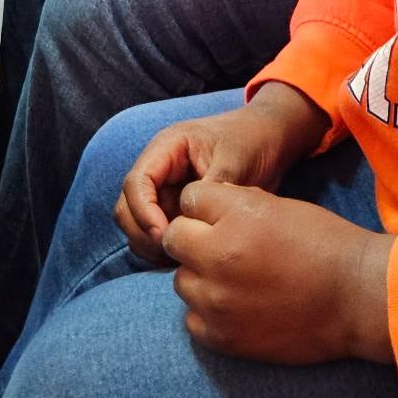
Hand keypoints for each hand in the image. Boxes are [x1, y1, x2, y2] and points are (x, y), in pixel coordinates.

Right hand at [115, 84, 327, 261]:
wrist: (270, 140)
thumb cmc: (251, 139)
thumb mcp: (234, 159)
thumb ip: (212, 186)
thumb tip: (193, 221)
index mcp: (167, 148)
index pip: (136, 182)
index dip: (143, 212)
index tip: (165, 235)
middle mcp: (159, 171)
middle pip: (128, 208)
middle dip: (144, 234)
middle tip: (175, 252)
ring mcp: (165, 192)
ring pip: (138, 226)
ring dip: (152, 246)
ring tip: (183, 257)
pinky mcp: (175, 210)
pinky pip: (157, 235)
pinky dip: (164, 250)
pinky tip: (188, 258)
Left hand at [162, 179, 393, 363]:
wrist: (355, 296)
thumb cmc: (326, 244)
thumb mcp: (279, 206)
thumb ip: (235, 206)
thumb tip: (203, 210)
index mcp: (237, 214)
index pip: (189, 199)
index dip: (204, 206)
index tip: (219, 215)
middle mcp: (219, 255)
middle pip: (174, 238)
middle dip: (193, 238)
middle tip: (220, 247)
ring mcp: (217, 300)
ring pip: (181, 280)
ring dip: (200, 276)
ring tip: (233, 279)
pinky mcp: (222, 336)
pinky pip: (191, 319)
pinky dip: (207, 312)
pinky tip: (235, 307)